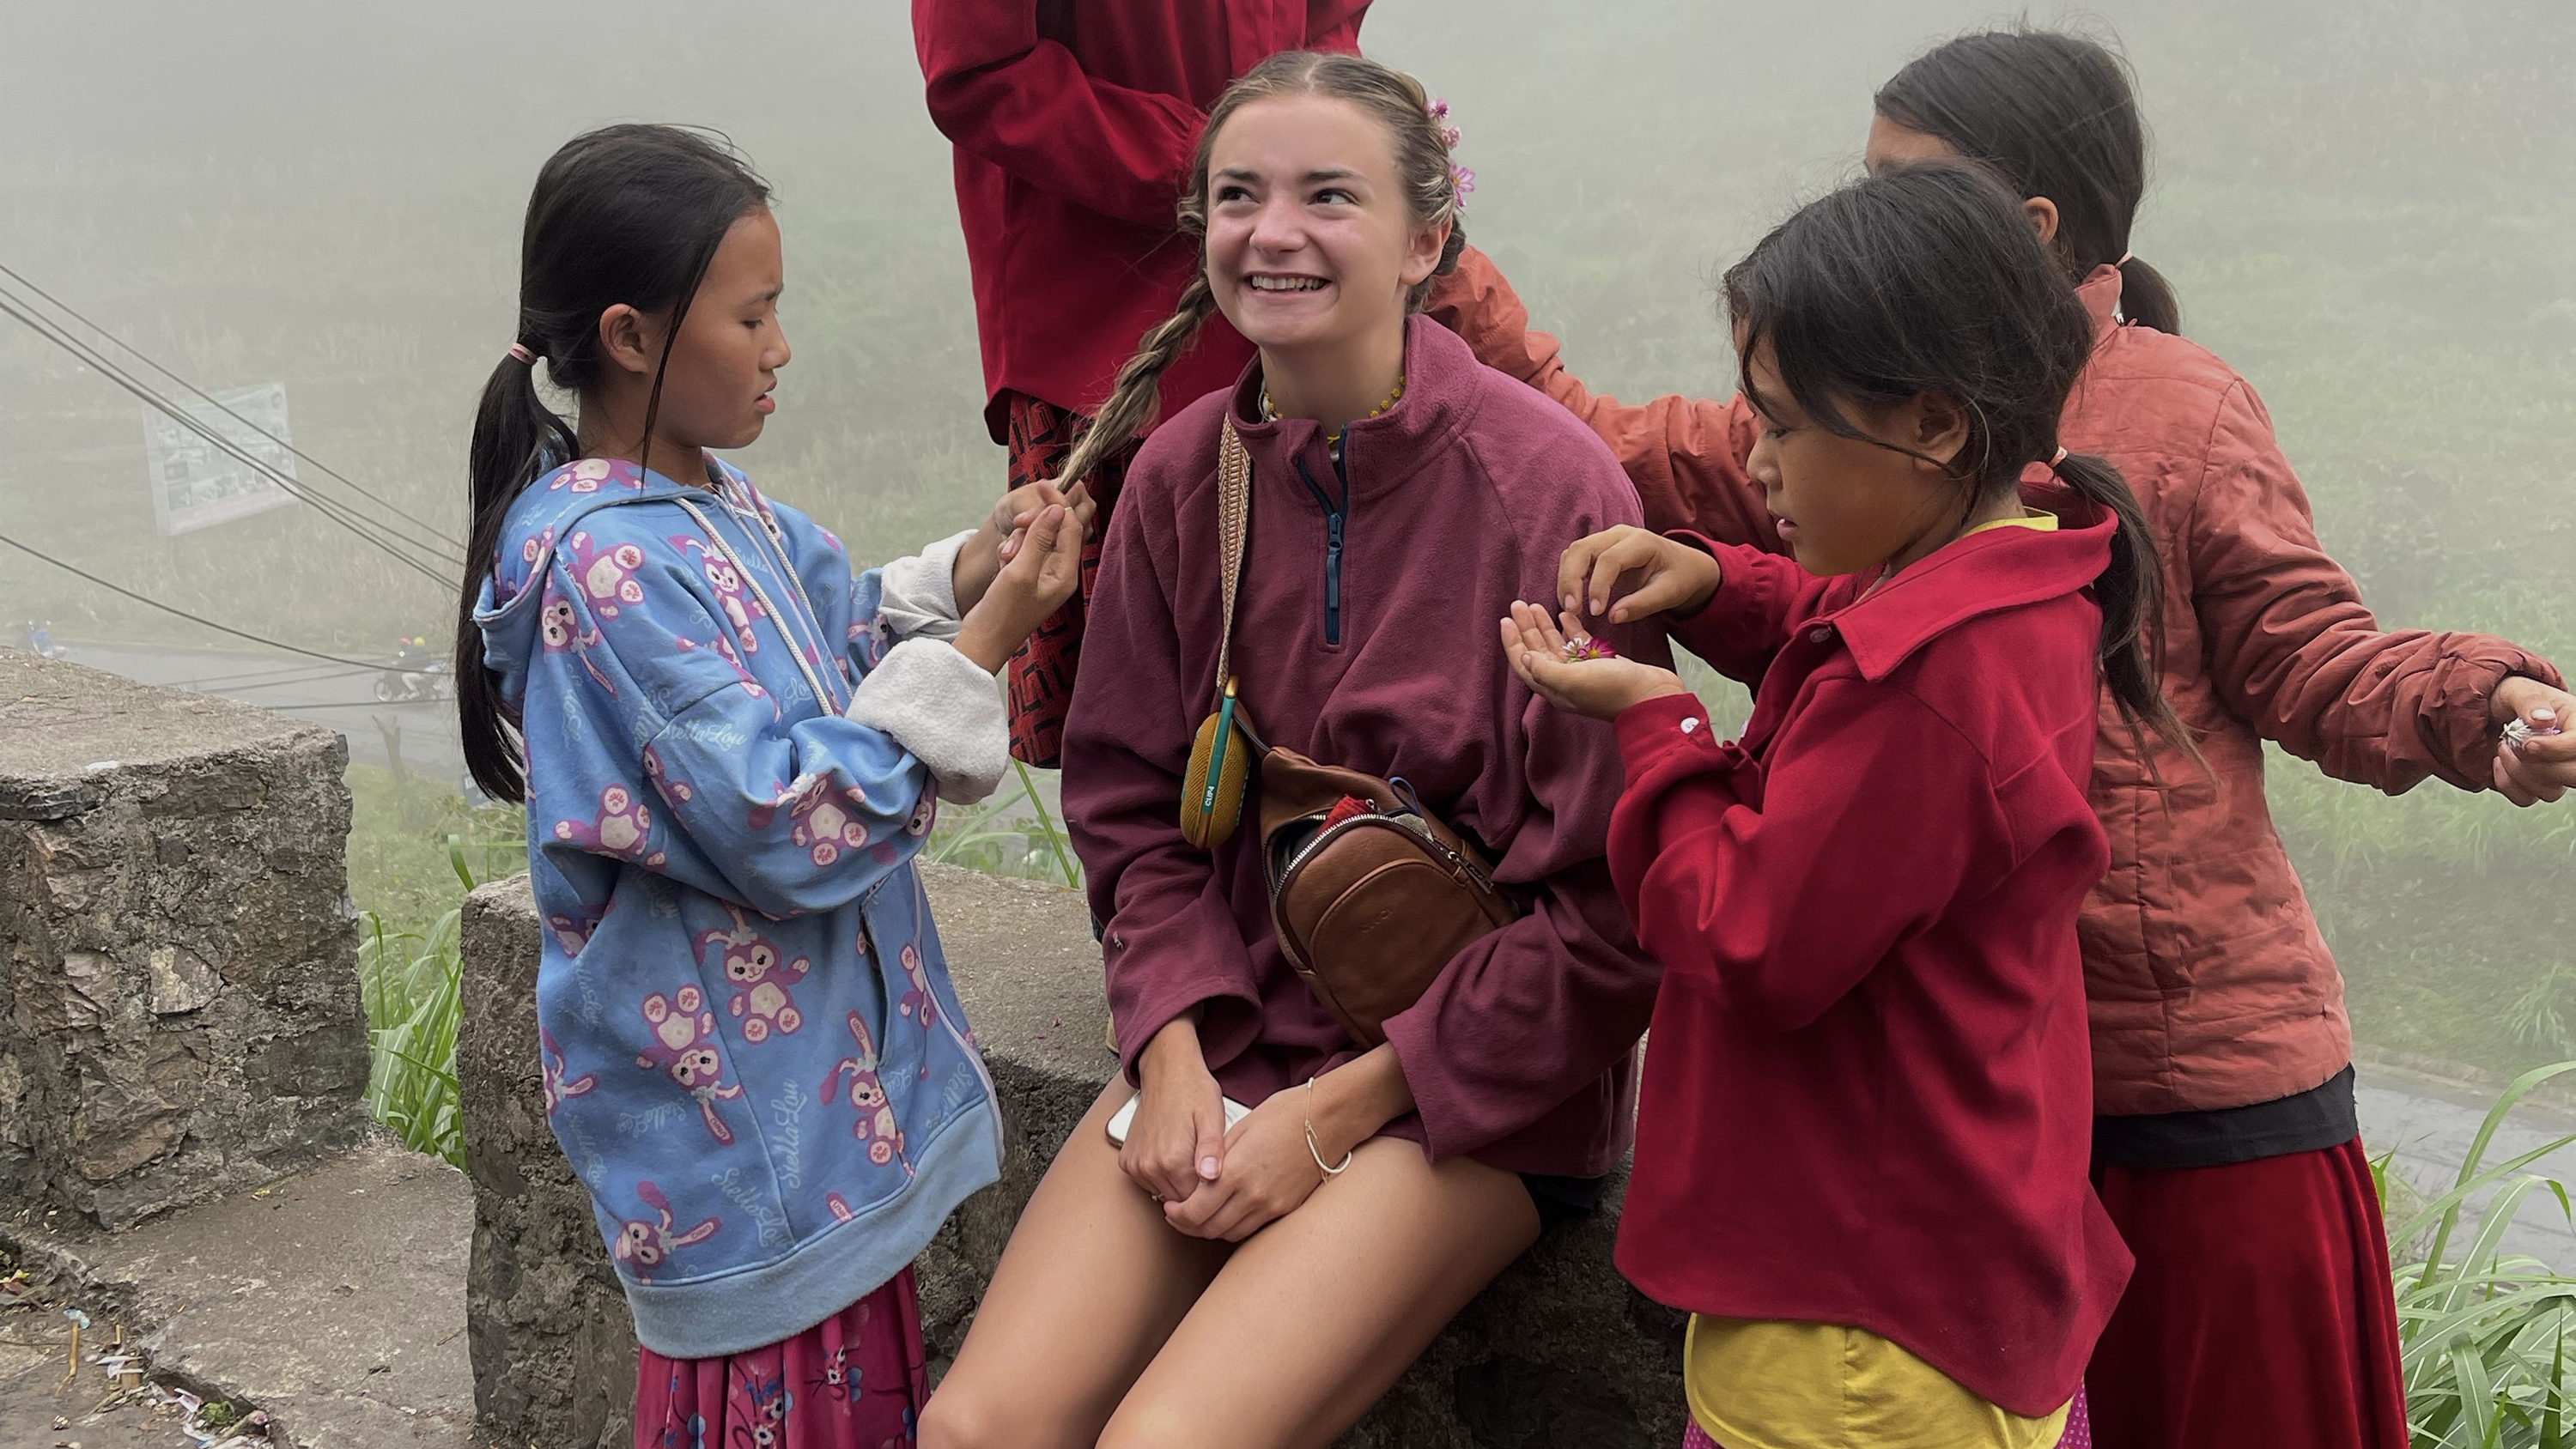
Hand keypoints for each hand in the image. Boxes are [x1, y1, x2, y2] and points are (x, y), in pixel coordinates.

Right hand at [953, 480, 1092, 615]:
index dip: (1058, 504)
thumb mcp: (1019, 571)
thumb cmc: (1002, 612)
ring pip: (1039, 539)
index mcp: (1066, 574)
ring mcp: (1046, 576)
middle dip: (1034, 525)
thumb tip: (1057, 509)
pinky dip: (1016, 548)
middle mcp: (1060, 573)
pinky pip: (1028, 551)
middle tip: (1015, 527)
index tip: (1040, 485)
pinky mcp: (1030, 577)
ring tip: (1006, 555)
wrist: (983, 641)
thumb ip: (1039, 539)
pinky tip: (1003, 558)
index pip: (1071, 528)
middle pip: (1058, 531)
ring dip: (1022, 538)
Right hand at [1119, 1018, 1226, 1205]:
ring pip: (1164, 1194)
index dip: (1211, 1192)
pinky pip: (1149, 1183)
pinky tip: (1173, 1154)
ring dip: (1178, 1183)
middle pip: (1179, 1200)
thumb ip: (1212, 1150)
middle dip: (1195, 1189)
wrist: (1166, 1072)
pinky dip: (1162, 1175)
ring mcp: (1135, 1165)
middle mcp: (1149, 1166)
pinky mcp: (1127, 1161)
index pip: (1196, 1201)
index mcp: (1172, 1159)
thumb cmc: (1193, 1092)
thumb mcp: (1212, 1117)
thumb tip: (1211, 1177)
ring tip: (1190, 1156)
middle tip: (1207, 1163)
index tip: (1219, 1175)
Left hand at [1161, 1088, 1324, 1241]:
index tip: (1170, 1208)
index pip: (1195, 1211)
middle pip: (1209, 1229)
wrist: (1328, 1119)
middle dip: (1188, 1226)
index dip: (1177, 1215)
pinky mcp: (1287, 1209)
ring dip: (1211, 1229)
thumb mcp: (1240, 1129)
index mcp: (1236, 1172)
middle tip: (1179, 1216)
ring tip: (1201, 1216)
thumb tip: (1195, 1180)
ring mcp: (1272, 1206)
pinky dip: (1234, 1226)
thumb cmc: (1282, 1114)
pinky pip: (1252, 1229)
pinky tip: (1228, 1213)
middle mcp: (1253, 1196)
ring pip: (1230, 1234)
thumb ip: (1214, 1160)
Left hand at [1501, 601, 1691, 721]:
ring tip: (1534, 606)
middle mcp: (1566, 680)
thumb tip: (1525, 658)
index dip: (1513, 643)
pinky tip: (1563, 615)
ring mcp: (1584, 672)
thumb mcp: (1574, 680)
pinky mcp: (1602, 664)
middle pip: (1538, 651)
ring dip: (1544, 626)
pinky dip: (1570, 629)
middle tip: (1518, 605)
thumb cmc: (1614, 691)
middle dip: (1526, 628)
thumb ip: (1547, 670)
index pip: (1525, 663)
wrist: (1652, 697)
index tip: (1505, 620)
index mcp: (1555, 688)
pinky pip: (1580, 644)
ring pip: (1557, 645)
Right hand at [1557, 525, 1720, 625]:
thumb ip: (1642, 605)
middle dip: (1570, 580)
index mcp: (1640, 542)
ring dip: (1565, 580)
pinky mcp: (1598, 548)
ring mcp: (1606, 538)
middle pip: (1582, 549)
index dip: (1598, 586)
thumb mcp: (1669, 594)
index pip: (1608, 559)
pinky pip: (1574, 558)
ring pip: (1573, 552)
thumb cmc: (1679, 577)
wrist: (1684, 565)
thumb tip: (1613, 617)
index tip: (1595, 612)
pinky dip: (1568, 578)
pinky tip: (1572, 599)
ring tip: (1570, 608)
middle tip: (1571, 610)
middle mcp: (1619, 534)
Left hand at [2492, 675, 2573, 805]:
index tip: (2527, 744)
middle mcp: (2570, 751)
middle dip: (2537, 765)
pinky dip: (2507, 784)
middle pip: (2573, 776)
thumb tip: (2544, 719)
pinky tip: (2498, 763)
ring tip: (2504, 747)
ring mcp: (2555, 771)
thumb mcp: (2517, 690)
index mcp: (2575, 724)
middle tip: (2513, 744)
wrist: (2486, 712)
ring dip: (2518, 773)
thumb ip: (2530, 701)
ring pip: (2550, 791)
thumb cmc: (2509, 698)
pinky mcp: (2535, 784)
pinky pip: (2527, 798)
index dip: (2555, 750)